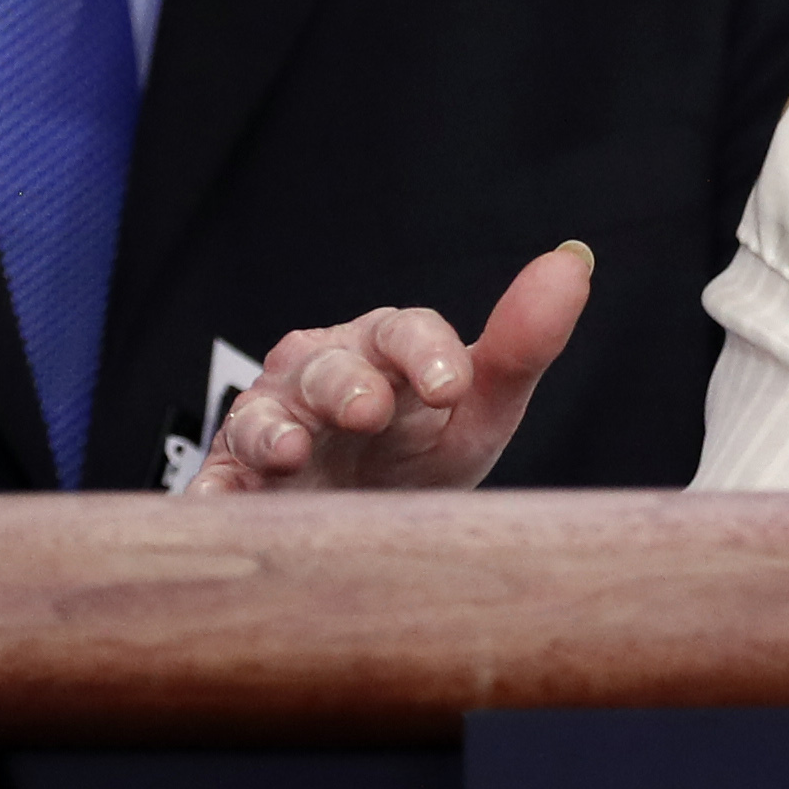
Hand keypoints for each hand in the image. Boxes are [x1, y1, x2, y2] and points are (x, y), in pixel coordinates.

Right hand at [182, 242, 591, 494]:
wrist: (357, 526)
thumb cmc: (416, 454)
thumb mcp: (476, 411)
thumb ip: (521, 347)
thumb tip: (574, 263)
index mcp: (384, 350)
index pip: (405, 332)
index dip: (426, 352)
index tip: (452, 384)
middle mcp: (320, 374)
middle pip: (330, 368)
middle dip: (347, 385)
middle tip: (368, 410)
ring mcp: (270, 425)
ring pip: (264, 416)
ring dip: (273, 430)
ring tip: (289, 452)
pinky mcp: (233, 481)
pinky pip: (217, 485)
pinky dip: (214, 498)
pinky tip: (218, 512)